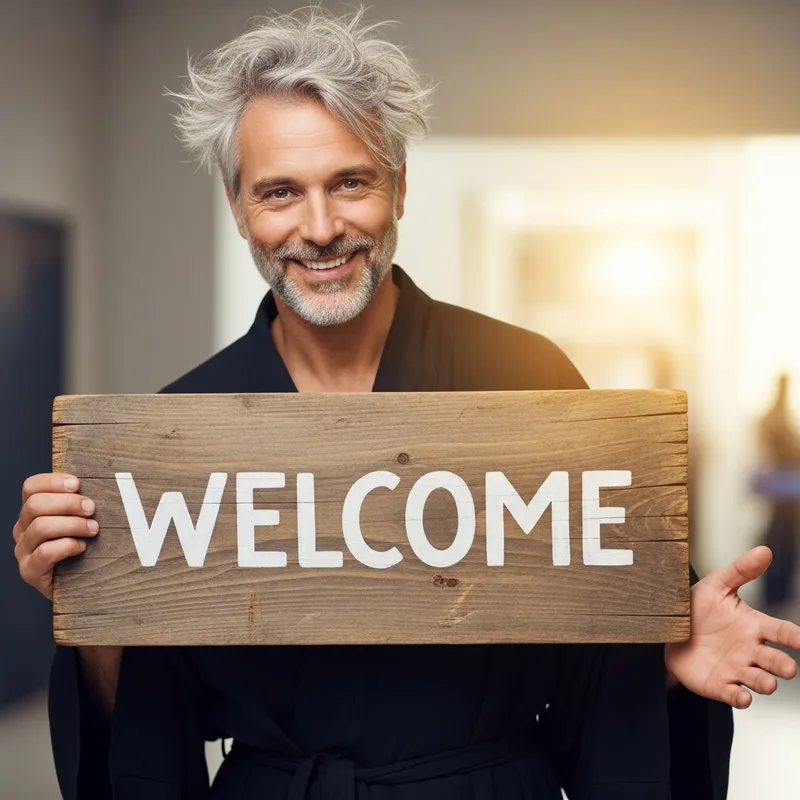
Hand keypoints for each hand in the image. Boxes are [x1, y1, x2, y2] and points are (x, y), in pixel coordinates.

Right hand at [13, 473, 97, 599]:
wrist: (81, 584)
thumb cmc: (86, 547)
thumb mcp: (82, 520)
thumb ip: (83, 503)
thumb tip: (103, 484)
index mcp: (33, 512)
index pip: (31, 487)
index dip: (52, 481)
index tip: (77, 483)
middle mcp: (23, 529)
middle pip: (35, 505)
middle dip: (68, 503)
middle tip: (91, 508)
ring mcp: (24, 551)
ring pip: (40, 527)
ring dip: (72, 524)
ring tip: (93, 529)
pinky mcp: (30, 571)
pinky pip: (44, 553)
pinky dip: (66, 546)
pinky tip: (81, 547)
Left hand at [665, 546, 799, 708]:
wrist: (667, 632)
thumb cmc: (696, 608)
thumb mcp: (716, 586)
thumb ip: (741, 571)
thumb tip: (764, 551)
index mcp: (753, 626)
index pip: (781, 631)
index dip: (794, 636)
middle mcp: (750, 650)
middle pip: (775, 661)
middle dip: (782, 665)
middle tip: (788, 667)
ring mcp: (737, 669)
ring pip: (759, 680)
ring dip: (765, 683)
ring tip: (767, 683)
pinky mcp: (721, 685)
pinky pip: (735, 695)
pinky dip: (740, 698)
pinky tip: (742, 696)